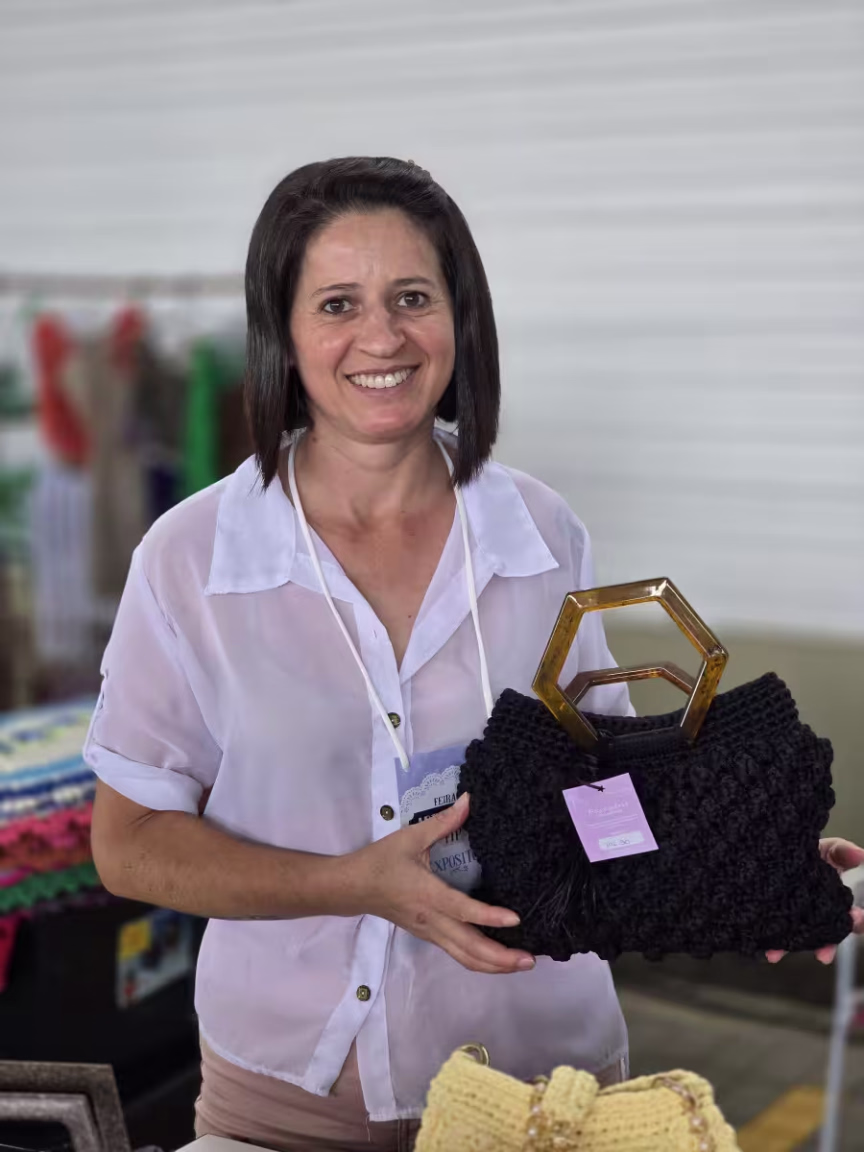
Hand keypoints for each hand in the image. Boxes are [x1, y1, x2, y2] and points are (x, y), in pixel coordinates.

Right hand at [345, 792, 535, 974]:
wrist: (352, 887)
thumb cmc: (382, 861)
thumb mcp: (411, 836)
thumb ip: (443, 821)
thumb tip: (469, 799)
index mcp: (428, 895)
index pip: (463, 910)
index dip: (489, 916)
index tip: (516, 919)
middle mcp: (431, 920)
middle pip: (469, 947)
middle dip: (501, 958)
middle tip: (531, 960)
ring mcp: (430, 932)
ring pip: (464, 957)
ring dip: (494, 965)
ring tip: (521, 964)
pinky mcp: (428, 936)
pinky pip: (457, 954)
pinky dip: (479, 960)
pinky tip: (497, 958)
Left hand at [766, 838, 863, 965]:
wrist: (778, 848)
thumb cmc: (807, 851)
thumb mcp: (828, 849)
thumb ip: (843, 852)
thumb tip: (861, 855)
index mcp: (835, 900)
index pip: (851, 917)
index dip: (856, 922)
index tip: (856, 920)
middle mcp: (818, 913)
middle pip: (825, 934)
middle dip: (827, 946)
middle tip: (824, 955)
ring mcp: (796, 916)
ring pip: (797, 937)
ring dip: (790, 948)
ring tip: (779, 956)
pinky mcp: (776, 917)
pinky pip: (775, 934)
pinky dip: (771, 944)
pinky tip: (766, 950)